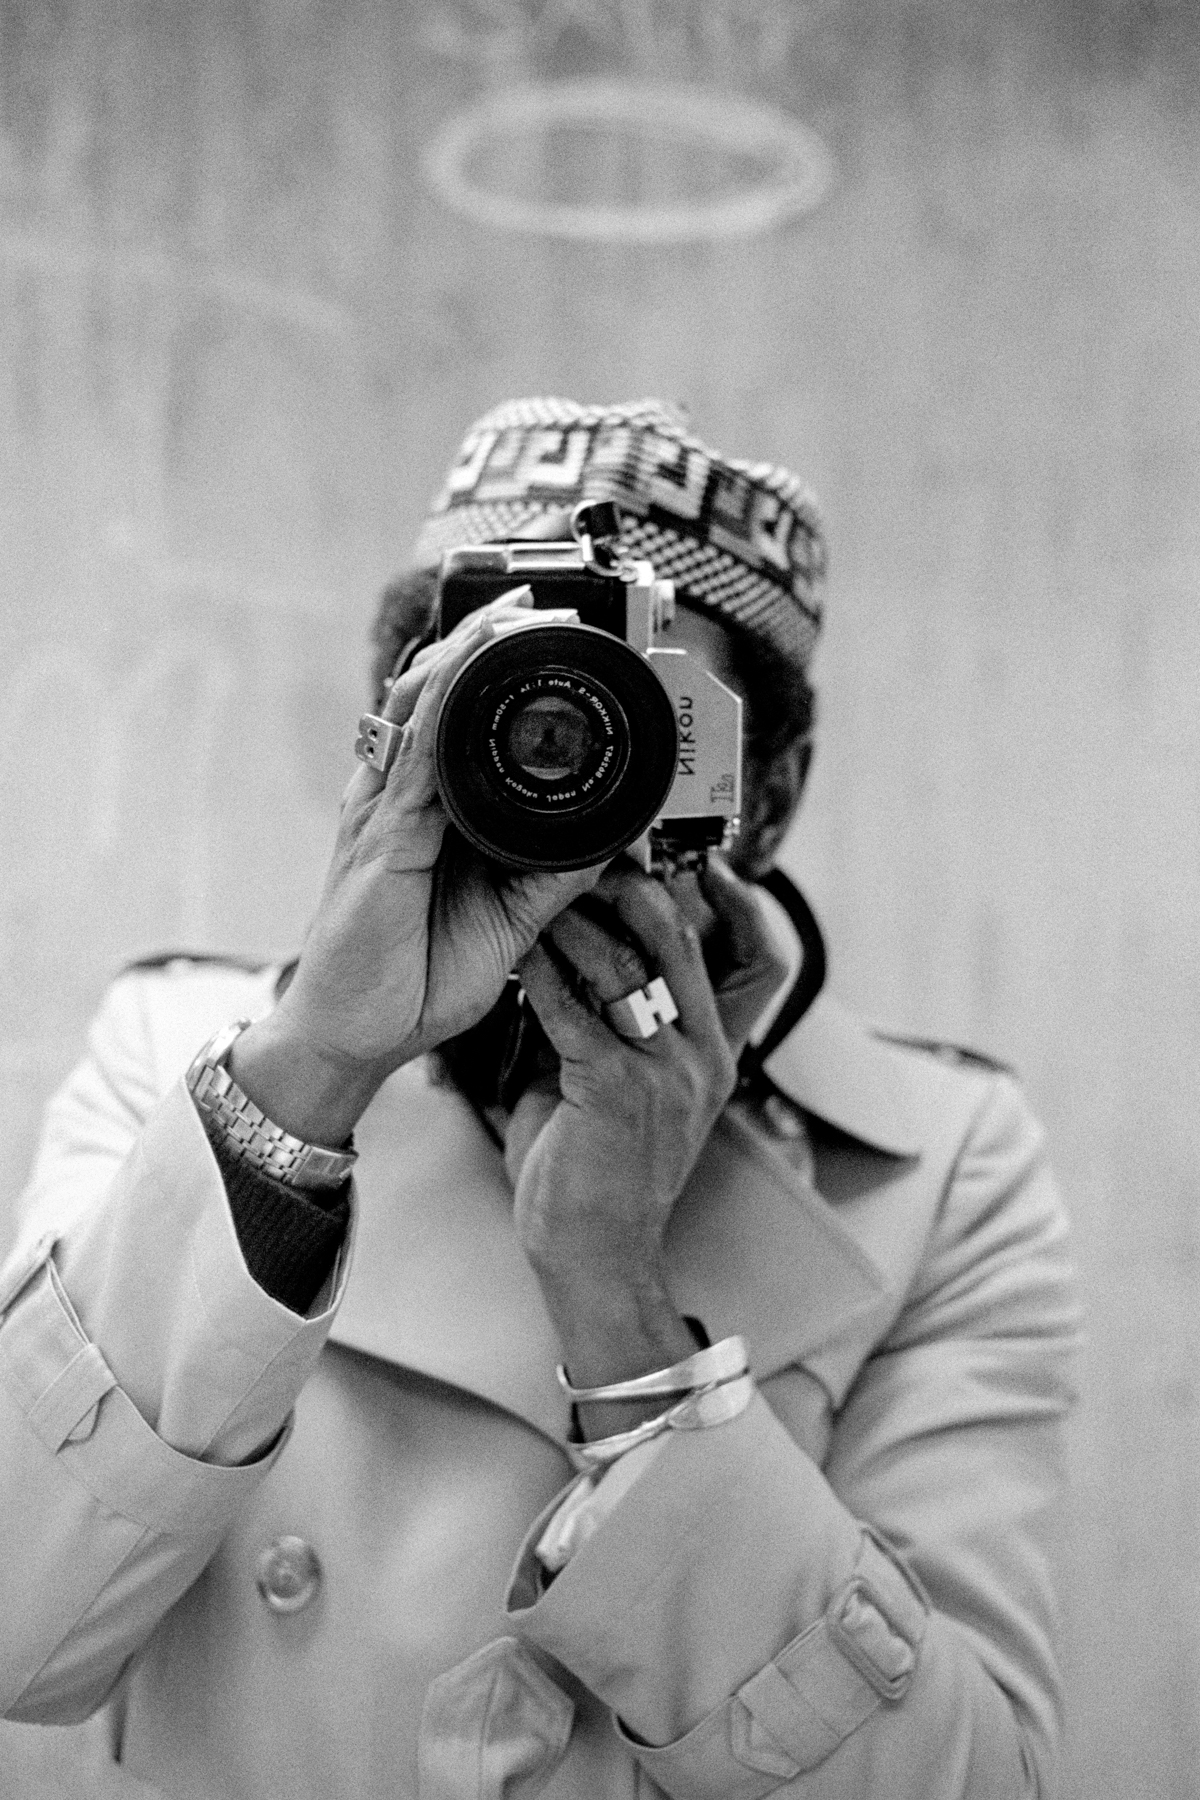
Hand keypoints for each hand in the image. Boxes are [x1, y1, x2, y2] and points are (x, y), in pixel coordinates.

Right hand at [228, 609, 603, 1146]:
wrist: (354, 1039)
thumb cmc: (413, 980)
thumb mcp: (509, 923)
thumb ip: (552, 878)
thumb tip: (612, 841)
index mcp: (427, 812)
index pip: (458, 721)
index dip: (492, 671)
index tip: (544, 633)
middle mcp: (398, 798)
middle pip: (435, 694)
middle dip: (481, 640)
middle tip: (535, 597)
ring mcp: (382, 812)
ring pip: (421, 708)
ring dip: (465, 654)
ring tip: (510, 610)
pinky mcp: (379, 838)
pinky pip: (414, 759)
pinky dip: (441, 708)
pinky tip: (466, 671)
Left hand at [507, 859, 786, 1413]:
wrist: (596, 1257)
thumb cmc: (601, 1171)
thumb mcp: (634, 1091)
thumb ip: (620, 1026)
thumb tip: (580, 961)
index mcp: (719, 1054)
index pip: (761, 963)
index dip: (742, 906)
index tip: (707, 864)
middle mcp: (703, 1057)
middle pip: (683, 940)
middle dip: (635, 887)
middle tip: (590, 857)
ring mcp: (664, 1074)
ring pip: (623, 964)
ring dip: (572, 921)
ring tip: (536, 895)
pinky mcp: (614, 1090)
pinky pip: (573, 1009)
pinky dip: (540, 974)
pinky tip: (515, 954)